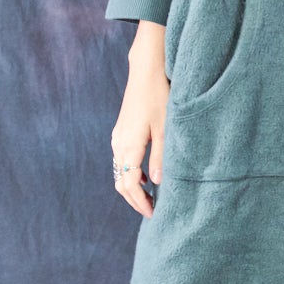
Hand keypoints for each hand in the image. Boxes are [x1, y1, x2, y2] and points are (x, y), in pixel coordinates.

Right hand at [112, 22, 168, 217]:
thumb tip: (156, 184)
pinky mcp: (121, 130)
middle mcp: (118, 144)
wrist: (146, 69)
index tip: (154, 214)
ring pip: (119, 171)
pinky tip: (145, 175)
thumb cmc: (159, 96)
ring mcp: (117, 136)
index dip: (141, 202)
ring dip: (132, 187)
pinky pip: (120, 160)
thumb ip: (160, 158)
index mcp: (128, 146)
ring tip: (151, 196)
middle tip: (152, 210)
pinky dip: (130, 173)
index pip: (129, 185)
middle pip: (120, 182)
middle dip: (134, 199)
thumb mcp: (165, 129)